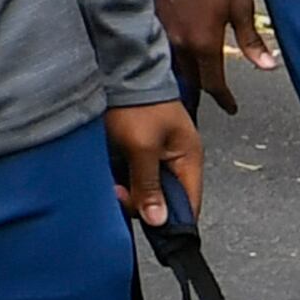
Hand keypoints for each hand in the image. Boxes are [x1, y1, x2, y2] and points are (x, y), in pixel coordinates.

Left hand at [108, 99, 202, 225]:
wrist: (118, 71)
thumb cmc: (136, 104)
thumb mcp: (142, 147)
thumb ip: (149, 185)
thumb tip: (159, 221)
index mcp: (188, 158)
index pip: (190, 204)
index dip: (172, 222)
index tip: (150, 228)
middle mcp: (176, 161)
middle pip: (164, 202)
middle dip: (140, 204)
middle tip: (119, 192)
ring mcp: (156, 158)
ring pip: (145, 193)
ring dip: (127, 193)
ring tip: (111, 181)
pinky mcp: (137, 154)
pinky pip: (132, 179)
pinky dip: (120, 181)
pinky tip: (108, 174)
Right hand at [156, 0, 274, 111]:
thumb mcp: (240, 5)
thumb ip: (251, 40)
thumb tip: (267, 64)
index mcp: (204, 43)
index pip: (213, 83)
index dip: (223, 98)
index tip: (230, 106)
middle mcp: (180, 44)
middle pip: (191, 80)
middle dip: (203, 90)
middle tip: (212, 96)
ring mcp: (162, 35)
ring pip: (173, 68)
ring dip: (186, 77)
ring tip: (193, 82)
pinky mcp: (151, 23)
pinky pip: (160, 51)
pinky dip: (170, 59)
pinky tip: (174, 58)